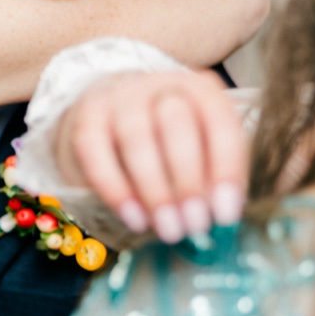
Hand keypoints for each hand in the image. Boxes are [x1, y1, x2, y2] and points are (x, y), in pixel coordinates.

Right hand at [57, 69, 247, 242]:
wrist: (120, 117)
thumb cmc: (173, 143)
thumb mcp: (204, 151)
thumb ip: (213, 180)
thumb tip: (217, 220)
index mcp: (203, 90)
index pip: (220, 123)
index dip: (225, 169)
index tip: (224, 214)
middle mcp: (162, 86)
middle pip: (175, 124)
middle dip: (187, 181)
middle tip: (193, 225)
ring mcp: (121, 97)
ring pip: (135, 137)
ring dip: (154, 190)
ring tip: (168, 229)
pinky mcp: (88, 116)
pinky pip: (96, 152)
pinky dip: (116, 190)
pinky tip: (135, 219)